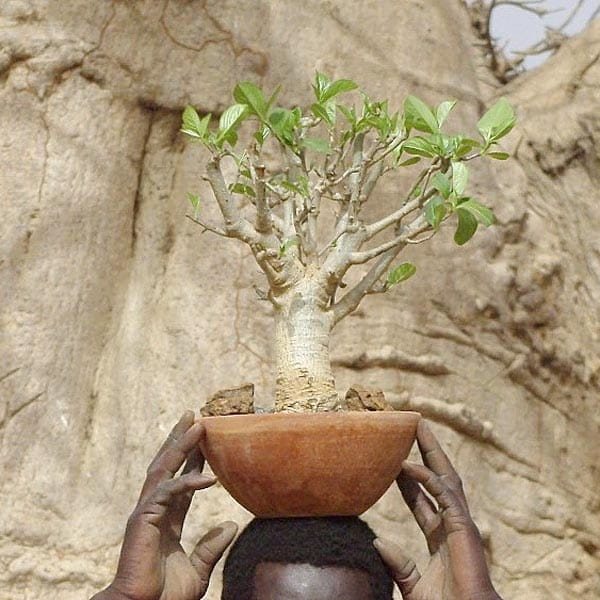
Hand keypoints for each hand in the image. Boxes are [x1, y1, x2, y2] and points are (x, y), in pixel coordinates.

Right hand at [92, 411, 237, 599]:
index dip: (192, 459)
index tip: (204, 439)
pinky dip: (187, 482)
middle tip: (193, 415)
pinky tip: (209, 478)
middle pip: (167, 465)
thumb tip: (231, 525)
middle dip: (180, 439)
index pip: (181, 480)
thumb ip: (212, 547)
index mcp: (167, 519)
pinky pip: (167, 492)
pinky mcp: (143, 519)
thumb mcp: (198, 570)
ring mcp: (147, 512)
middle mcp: (155, 509)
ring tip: (197, 424)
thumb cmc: (164, 597)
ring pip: (164, 469)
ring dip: (180, 445)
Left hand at [374, 420, 501, 599]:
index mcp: (440, 535)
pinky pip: (444, 495)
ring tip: (418, 427)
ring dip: (431, 451)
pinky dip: (427, 478)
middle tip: (414, 427)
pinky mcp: (463, 528)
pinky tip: (408, 466)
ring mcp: (459, 523)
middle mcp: (451, 523)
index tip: (394, 461)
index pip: (422, 497)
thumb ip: (398, 564)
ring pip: (445, 477)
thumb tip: (378, 542)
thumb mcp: (413, 584)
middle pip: (438, 478)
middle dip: (426, 452)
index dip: (409, 478)